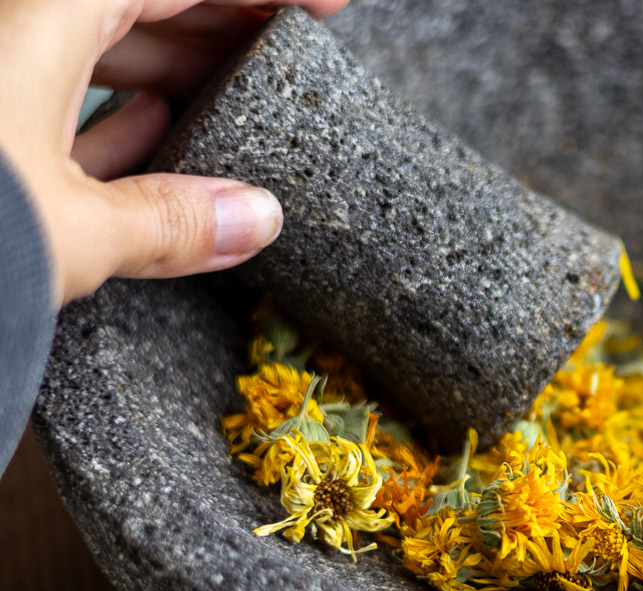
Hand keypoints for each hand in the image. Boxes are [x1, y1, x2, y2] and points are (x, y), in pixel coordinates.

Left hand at [0, 0, 348, 307]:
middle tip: (284, 51)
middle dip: (220, 24)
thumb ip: (166, 222)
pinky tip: (148, 131)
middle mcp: (5, 25)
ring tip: (229, 99)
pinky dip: (105, 104)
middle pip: (136, 1)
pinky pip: (47, 84)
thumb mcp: (66, 232)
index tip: (326, 9)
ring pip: (90, 41)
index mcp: (38, 15)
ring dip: (166, 65)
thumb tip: (256, 219)